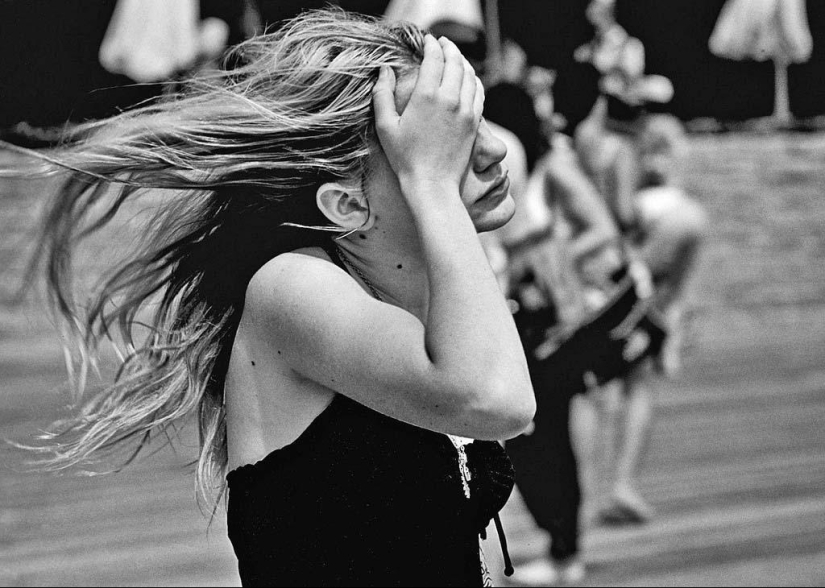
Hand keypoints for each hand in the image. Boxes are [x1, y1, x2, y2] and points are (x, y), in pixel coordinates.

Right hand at [372, 35, 483, 193]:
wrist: (432, 184)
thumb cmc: (404, 158)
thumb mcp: (385, 126)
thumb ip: (382, 94)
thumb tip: (384, 70)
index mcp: (426, 96)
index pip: (434, 58)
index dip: (431, 45)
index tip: (427, 40)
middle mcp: (449, 98)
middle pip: (454, 61)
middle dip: (448, 48)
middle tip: (442, 43)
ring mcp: (465, 110)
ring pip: (469, 74)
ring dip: (462, 61)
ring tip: (454, 56)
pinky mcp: (474, 122)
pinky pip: (478, 91)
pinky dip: (473, 79)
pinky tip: (467, 78)